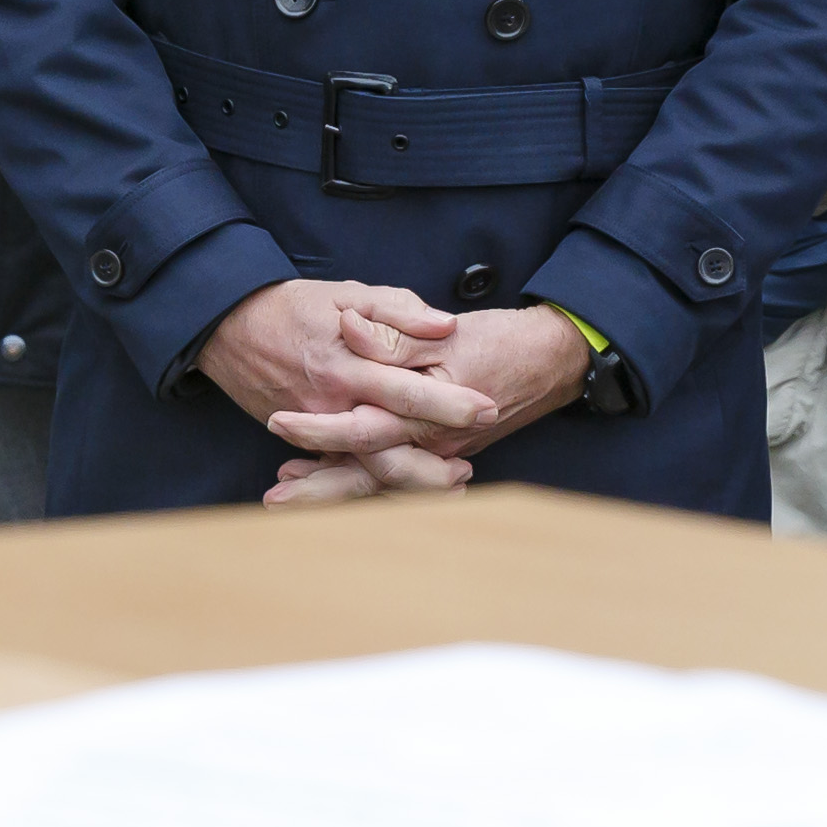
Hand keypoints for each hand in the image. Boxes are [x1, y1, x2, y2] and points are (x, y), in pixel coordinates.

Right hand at [201, 277, 486, 457]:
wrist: (228, 328)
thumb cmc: (294, 306)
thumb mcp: (348, 293)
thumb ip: (399, 311)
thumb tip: (446, 326)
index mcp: (347, 365)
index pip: (408, 392)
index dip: (451, 404)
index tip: (488, 409)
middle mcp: (330, 405)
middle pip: (390, 447)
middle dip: (433, 464)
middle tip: (470, 468)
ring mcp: (313, 428)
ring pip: (366, 466)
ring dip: (409, 480)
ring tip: (451, 483)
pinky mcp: (302, 438)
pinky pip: (341, 465)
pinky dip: (373, 480)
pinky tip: (410, 485)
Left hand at [270, 307, 596, 494]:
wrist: (553, 360)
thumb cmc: (502, 342)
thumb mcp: (447, 331)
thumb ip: (394, 334)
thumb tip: (347, 329)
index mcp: (429, 415)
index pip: (364, 432)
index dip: (319, 430)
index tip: (278, 423)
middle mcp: (433, 445)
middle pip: (366, 478)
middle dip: (318, 489)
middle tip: (273, 496)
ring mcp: (438, 453)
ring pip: (377, 484)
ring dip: (332, 489)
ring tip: (288, 492)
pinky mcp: (440, 451)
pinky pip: (394, 475)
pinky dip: (360, 478)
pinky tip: (327, 473)